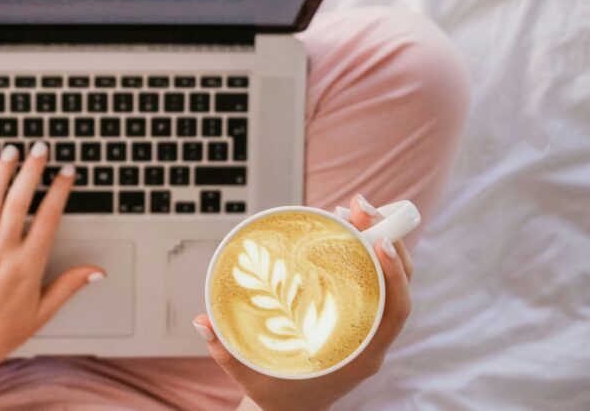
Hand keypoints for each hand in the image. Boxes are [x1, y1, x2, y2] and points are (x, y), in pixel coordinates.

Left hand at [0, 141, 103, 362]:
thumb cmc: (1, 333)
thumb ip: (69, 286)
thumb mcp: (43, 312)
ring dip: (1, 173)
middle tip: (41, 148)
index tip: (67, 173)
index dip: (60, 191)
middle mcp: (2, 254)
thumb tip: (97, 271)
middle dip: (32, 171)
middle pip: (19, 202)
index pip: (48, 219)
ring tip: (11, 151)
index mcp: (27, 267)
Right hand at [193, 194, 414, 410]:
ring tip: (350, 209)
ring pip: (386, 279)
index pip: (395, 312)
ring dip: (375, 240)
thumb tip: (201, 320)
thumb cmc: (276, 396)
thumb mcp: (250, 379)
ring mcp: (368, 327)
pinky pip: (370, 281)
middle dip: (386, 240)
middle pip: (396, 285)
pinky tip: (342, 230)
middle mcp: (372, 339)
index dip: (394, 275)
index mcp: (361, 356)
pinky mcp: (357, 317)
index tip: (380, 242)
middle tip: (359, 207)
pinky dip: (362, 254)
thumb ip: (225, 352)